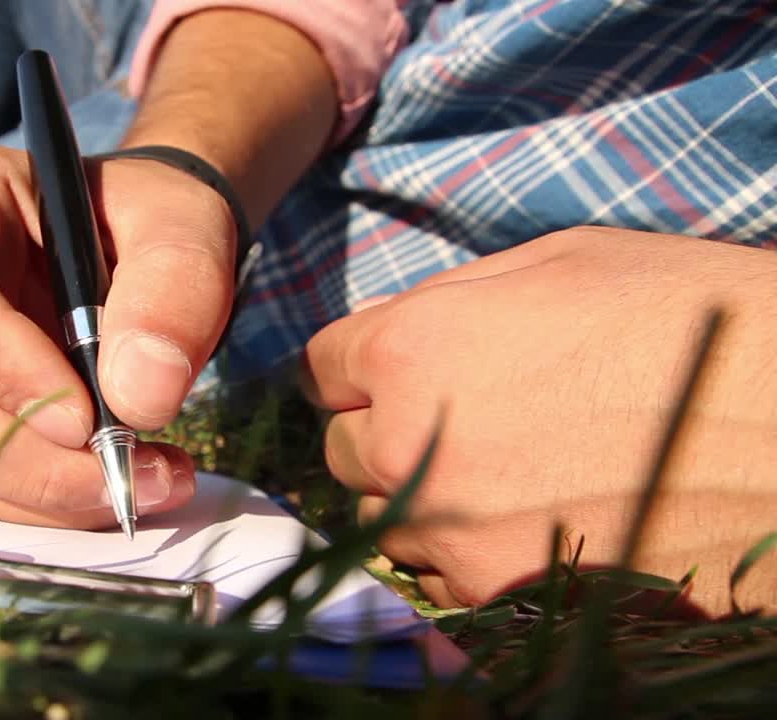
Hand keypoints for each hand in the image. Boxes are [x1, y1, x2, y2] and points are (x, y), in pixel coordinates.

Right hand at [0, 140, 237, 527]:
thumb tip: (141, 398)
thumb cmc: (147, 214)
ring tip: (154, 480)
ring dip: (49, 493)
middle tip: (134, 476)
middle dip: (29, 458)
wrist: (144, 246)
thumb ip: (173, 286)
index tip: (83, 415)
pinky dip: (55, 504)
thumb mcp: (180, 221)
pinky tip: (128, 484)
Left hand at [305, 227, 776, 615]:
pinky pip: (438, 573)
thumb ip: (452, 300)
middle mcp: (409, 445)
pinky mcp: (498, 592)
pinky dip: (464, 549)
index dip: (364, 364)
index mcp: (412, 349)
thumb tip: (401, 329)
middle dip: (385, 429)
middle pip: (344, 448)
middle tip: (456, 419)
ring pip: (386, 517)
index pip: (325, 367)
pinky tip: (529, 518)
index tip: (395, 370)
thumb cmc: (685, 319)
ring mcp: (451, 528)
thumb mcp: (559, 262)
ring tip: (500, 471)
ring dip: (420, 495)